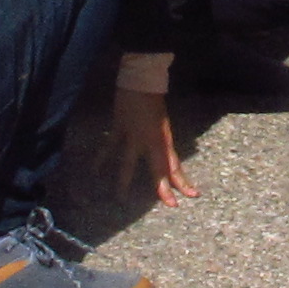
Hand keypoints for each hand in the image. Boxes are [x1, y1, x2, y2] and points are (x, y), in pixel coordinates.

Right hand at [107, 88, 200, 203]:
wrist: (141, 81)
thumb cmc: (155, 103)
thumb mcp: (164, 128)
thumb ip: (165, 149)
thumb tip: (171, 168)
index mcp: (164, 140)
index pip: (176, 166)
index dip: (183, 182)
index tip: (192, 195)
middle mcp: (150, 141)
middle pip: (158, 169)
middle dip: (164, 188)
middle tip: (171, 205)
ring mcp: (133, 136)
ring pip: (128, 163)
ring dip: (124, 182)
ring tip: (120, 199)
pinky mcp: (119, 129)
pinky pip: (109, 147)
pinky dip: (101, 159)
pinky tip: (95, 171)